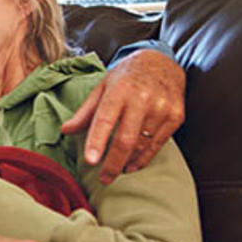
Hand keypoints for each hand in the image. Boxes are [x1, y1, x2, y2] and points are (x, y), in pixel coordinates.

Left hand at [61, 49, 184, 183]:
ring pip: (142, 146)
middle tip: (103, 178)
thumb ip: (85, 112)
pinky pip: (157, 145)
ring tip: (115, 170)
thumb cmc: (126, 77)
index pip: (105, 119)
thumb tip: (65, 131)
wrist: (162, 62)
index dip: (97, 141)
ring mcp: (162, 108)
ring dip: (127, 163)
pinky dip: (143, 159)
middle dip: (112, 163)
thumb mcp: (102, 87)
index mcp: (119, 90)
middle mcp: (142, 98)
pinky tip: (132, 165)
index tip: (90, 160)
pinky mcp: (176, 116)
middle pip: (126, 140)